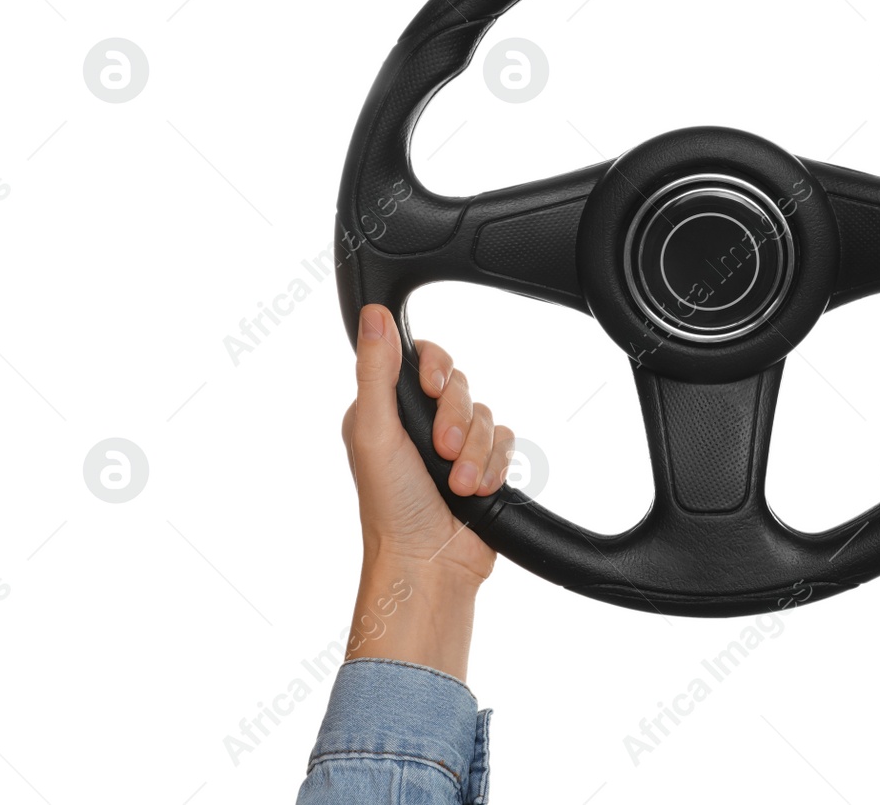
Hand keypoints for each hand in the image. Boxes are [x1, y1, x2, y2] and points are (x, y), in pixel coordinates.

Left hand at [338, 304, 516, 678]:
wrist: (430, 565)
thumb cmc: (391, 507)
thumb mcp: (373, 431)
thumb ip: (376, 371)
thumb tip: (373, 315)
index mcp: (386, 409)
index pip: (423, 358)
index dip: (435, 369)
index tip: (431, 387)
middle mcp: (419, 424)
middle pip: (460, 386)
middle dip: (457, 420)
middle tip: (442, 452)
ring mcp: (453, 446)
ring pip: (486, 415)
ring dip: (476, 453)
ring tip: (459, 484)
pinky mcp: (483, 467)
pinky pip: (506, 443)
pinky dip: (494, 467)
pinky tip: (478, 490)